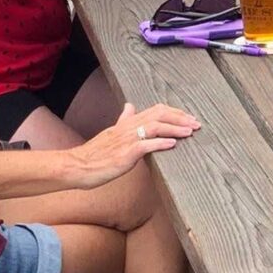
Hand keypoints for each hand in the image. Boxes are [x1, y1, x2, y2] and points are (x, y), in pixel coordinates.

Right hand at [70, 103, 200, 188]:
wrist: (76, 166)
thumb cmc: (94, 154)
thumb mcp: (110, 132)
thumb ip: (123, 119)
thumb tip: (130, 106)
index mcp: (127, 123)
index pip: (155, 110)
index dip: (174, 112)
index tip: (188, 117)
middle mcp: (128, 128)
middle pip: (158, 114)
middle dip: (180, 117)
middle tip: (196, 123)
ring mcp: (125, 140)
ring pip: (154, 126)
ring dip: (175, 128)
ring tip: (190, 131)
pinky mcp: (123, 154)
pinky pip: (144, 145)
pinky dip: (160, 142)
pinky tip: (172, 143)